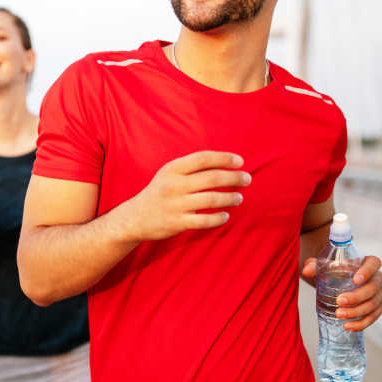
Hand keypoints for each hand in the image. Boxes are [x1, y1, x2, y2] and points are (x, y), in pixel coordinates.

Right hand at [121, 151, 250, 242]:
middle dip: (234, 178)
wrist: (134, 218)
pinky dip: (219, 218)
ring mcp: (175, 205)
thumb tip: (224, 164)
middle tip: (247, 179)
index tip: (240, 161)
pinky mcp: (177, 223)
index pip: (203, 158)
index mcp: (172, 169)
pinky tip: (226, 215)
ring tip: (239, 198)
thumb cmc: (159, 193)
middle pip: (212, 178)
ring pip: (211, 199)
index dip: (224, 158)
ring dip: (230, 198)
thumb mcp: (168, 174)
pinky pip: (204, 221)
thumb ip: (191, 168)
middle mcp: (173, 185)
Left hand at [302, 255, 381, 331]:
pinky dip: (361, 323)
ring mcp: (379, 293)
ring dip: (357, 312)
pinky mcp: (377, 307)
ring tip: (339, 315)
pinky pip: (373, 317)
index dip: (367, 271)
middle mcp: (377, 277)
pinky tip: (347, 326)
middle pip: (373, 287)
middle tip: (339, 302)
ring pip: (374, 304)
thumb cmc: (333, 271)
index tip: (355, 280)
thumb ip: (314, 265)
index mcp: (367, 262)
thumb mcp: (323, 266)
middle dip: (357, 297)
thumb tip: (306, 271)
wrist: (337, 282)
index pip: (374, 263)